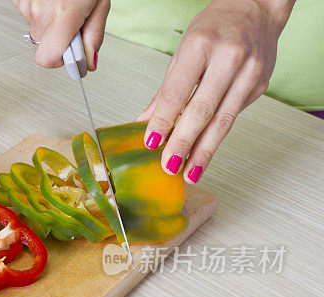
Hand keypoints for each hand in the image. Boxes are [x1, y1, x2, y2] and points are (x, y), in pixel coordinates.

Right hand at [13, 0, 109, 70]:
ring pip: (37, 30)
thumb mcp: (100, 3)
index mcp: (63, 15)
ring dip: (50, 22)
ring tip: (62, 3)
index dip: (60, 61)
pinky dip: (41, 10)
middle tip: (72, 21)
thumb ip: (94, 36)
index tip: (71, 55)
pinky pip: (29, 16)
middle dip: (59, 38)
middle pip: (44, 46)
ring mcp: (27, 4)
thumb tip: (90, 62)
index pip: (47, 60)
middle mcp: (41, 12)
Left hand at [138, 0, 294, 183]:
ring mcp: (249, 73)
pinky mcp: (260, 86)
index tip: (151, 142)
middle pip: (202, 110)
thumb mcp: (182, 52)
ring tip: (189, 172)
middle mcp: (229, 58)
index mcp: (202, 46)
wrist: (257, 9)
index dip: (163, 120)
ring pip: (223, 120)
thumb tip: (143, 123)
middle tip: (168, 166)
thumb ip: (165, 90)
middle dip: (184, 143)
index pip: (177, 92)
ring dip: (204, 151)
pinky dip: (216, 136)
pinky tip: (204, 152)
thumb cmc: (215, 27)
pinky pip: (233, 116)